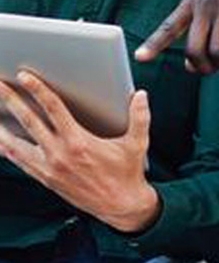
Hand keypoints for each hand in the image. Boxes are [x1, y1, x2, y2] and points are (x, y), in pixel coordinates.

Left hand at [0, 72, 158, 232]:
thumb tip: (140, 95)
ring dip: (2, 129)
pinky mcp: (46, 179)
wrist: (120, 205)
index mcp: (79, 142)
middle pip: (29, 122)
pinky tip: (2, 142)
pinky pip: (21, 162)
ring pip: (17, 145)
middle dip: (12, 101)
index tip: (25, 77)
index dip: (38, 90)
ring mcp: (50, 168)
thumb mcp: (137, 143)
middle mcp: (60, 154)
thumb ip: (139, 116)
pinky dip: (9, 150)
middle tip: (0, 86)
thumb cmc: (128, 173)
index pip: (53, 109)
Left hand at [136, 0, 218, 72]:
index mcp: (192, 0)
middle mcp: (206, 3)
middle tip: (213, 69)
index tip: (140, 58)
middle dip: (203, 67)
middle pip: (194, 49)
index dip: (153, 44)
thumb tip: (191, 63)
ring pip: (218, 50)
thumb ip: (200, 24)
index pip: (169, 26)